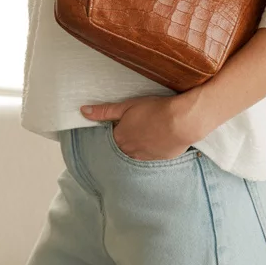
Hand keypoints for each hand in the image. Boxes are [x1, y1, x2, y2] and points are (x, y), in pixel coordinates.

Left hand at [79, 95, 197, 160]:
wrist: (182, 121)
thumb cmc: (155, 110)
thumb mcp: (127, 106)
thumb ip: (104, 111)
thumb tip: (83, 111)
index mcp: (120, 137)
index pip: (111, 137)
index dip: (115, 130)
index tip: (121, 123)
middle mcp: (130, 150)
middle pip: (122, 147)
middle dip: (125, 139)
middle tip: (134, 128)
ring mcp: (146, 156)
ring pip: (135, 153)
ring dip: (137, 146)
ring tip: (145, 134)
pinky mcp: (160, 158)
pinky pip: (150, 156)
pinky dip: (151, 149)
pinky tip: (156, 140)